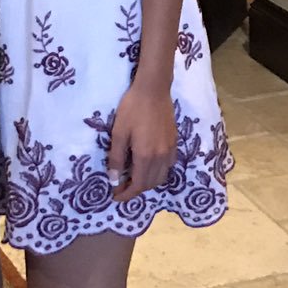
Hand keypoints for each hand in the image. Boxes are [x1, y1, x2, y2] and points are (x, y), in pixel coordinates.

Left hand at [107, 81, 177, 200]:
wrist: (154, 90)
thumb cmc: (132, 109)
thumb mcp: (118, 133)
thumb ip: (116, 158)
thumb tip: (114, 179)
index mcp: (145, 156)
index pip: (138, 185)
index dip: (126, 194)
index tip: (115, 196)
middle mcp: (160, 157)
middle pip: (150, 184)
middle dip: (135, 190)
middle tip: (121, 187)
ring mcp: (170, 150)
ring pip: (161, 177)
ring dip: (147, 183)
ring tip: (133, 179)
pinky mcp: (174, 143)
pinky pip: (168, 166)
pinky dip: (158, 173)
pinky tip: (148, 166)